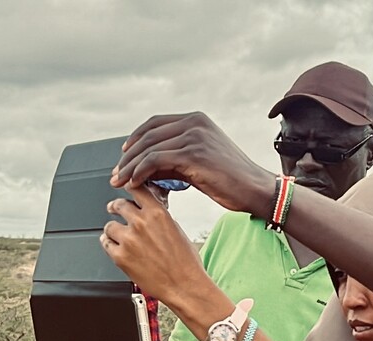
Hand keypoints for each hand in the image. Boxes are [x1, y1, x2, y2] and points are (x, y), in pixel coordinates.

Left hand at [99, 185, 222, 316]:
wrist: (184, 286)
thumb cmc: (186, 263)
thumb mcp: (177, 230)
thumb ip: (158, 218)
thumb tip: (147, 212)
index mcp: (157, 214)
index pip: (136, 189)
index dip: (128, 187)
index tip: (124, 188)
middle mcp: (141, 224)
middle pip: (118, 205)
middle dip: (116, 207)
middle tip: (114, 209)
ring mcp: (128, 240)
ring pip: (109, 226)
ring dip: (113, 229)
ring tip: (118, 235)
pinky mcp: (120, 257)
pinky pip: (106, 244)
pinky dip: (110, 244)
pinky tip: (116, 247)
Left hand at [113, 113, 278, 217]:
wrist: (256, 189)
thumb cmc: (231, 181)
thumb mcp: (198, 163)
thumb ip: (173, 160)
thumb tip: (145, 168)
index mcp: (196, 120)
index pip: (155, 123)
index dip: (135, 139)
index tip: (123, 156)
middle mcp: (195, 122)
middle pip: (148, 135)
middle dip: (128, 156)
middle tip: (116, 174)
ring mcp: (194, 135)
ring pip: (149, 147)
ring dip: (130, 166)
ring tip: (120, 182)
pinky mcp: (193, 153)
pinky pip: (156, 160)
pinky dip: (141, 172)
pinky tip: (135, 183)